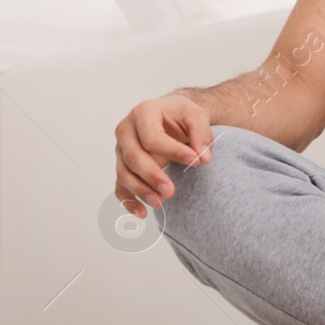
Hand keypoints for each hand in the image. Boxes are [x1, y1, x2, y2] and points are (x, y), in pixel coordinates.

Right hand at [113, 94, 213, 218]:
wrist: (170, 115)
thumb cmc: (180, 114)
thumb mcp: (195, 115)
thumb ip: (202, 134)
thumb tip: (203, 158)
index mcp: (143, 112)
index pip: (152, 137)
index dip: (172, 151)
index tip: (194, 162)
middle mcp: (126, 130)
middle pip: (133, 157)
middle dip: (152, 177)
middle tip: (171, 191)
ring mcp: (121, 149)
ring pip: (124, 173)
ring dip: (141, 191)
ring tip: (160, 203)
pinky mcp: (122, 164)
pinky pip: (120, 185)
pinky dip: (129, 200)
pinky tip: (142, 212)